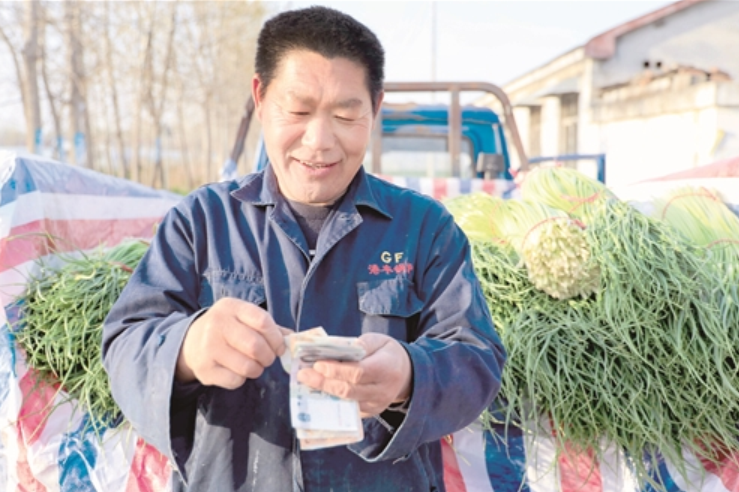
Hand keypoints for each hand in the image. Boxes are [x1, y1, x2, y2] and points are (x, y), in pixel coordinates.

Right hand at [176, 297, 292, 388]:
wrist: (190, 342)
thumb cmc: (228, 329)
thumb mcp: (244, 319)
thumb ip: (269, 327)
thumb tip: (294, 340)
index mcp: (232, 307)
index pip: (262, 321)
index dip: (276, 337)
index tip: (280, 346)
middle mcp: (217, 324)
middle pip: (255, 345)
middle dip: (268, 356)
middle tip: (267, 359)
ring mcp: (208, 347)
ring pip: (247, 366)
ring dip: (257, 369)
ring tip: (254, 365)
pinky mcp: (204, 369)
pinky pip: (235, 380)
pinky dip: (242, 379)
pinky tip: (237, 371)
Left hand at [296, 333, 411, 417]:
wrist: (406, 374)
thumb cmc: (387, 353)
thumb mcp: (378, 341)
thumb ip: (358, 345)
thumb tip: (334, 349)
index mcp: (386, 369)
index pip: (358, 373)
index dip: (336, 370)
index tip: (317, 364)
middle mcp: (382, 391)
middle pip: (348, 391)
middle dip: (323, 383)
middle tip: (303, 375)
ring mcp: (375, 405)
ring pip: (345, 403)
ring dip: (323, 393)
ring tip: (305, 383)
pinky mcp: (369, 412)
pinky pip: (347, 409)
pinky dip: (330, 400)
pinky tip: (316, 391)